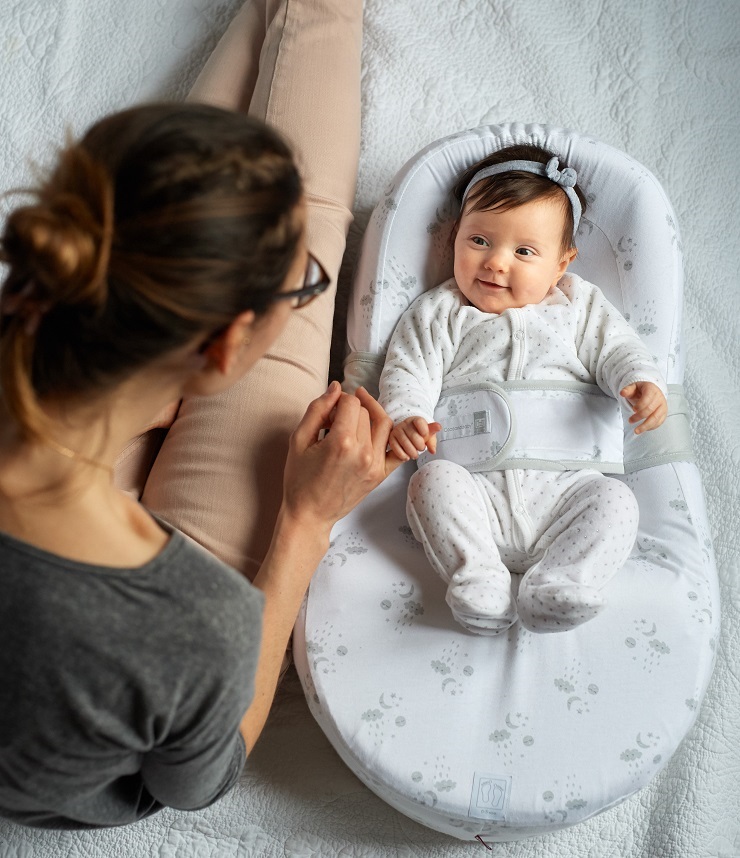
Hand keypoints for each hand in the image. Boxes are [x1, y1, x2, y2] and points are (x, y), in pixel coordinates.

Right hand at [282, 382, 403, 531]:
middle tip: (335, 421)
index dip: (339, 400)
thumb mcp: (298, 440)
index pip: (351, 403)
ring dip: (370, 416)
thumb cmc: (299, 479)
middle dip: (351, 410)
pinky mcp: (381, 475)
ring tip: (355, 419)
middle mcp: (362, 452)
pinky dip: (395, 437)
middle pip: (365, 412)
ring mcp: (375, 465)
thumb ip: (317, 410)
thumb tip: (336, 387)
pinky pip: (397, 449)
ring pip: (383, 424)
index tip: (329, 411)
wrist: (309, 514)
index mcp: (341, 442)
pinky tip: (380, 431)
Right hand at [388, 416, 442, 460]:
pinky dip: (403, 455)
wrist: (408, 436)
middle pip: (413, 435)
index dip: (424, 430)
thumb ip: (432, 441)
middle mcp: (405, 424)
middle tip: (421, 448)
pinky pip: (396, 448)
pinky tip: (407, 457)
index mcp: (416, 420)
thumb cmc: (419, 434)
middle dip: (420, 445)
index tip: (425, 435)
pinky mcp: (391, 438)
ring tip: (415, 455)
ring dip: (412, 452)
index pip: (419, 422)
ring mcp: (397, 430)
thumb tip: (433, 450)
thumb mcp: (428, 435)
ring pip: (405, 443)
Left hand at [620, 382, 667, 433]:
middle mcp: (659, 398)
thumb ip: (628, 390)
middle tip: (630, 420)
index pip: (647, 399)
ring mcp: (663, 407)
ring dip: (645, 426)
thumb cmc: (641, 391)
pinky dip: (650, 427)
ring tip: (636, 431)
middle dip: (639, 416)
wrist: (652, 392)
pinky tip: (642, 429)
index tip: (633, 409)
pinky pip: (658, 423)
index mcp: (652, 390)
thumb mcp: (634, 387)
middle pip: (650, 410)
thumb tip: (622, 393)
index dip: (640, 405)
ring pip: (655, 418)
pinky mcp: (663, 414)